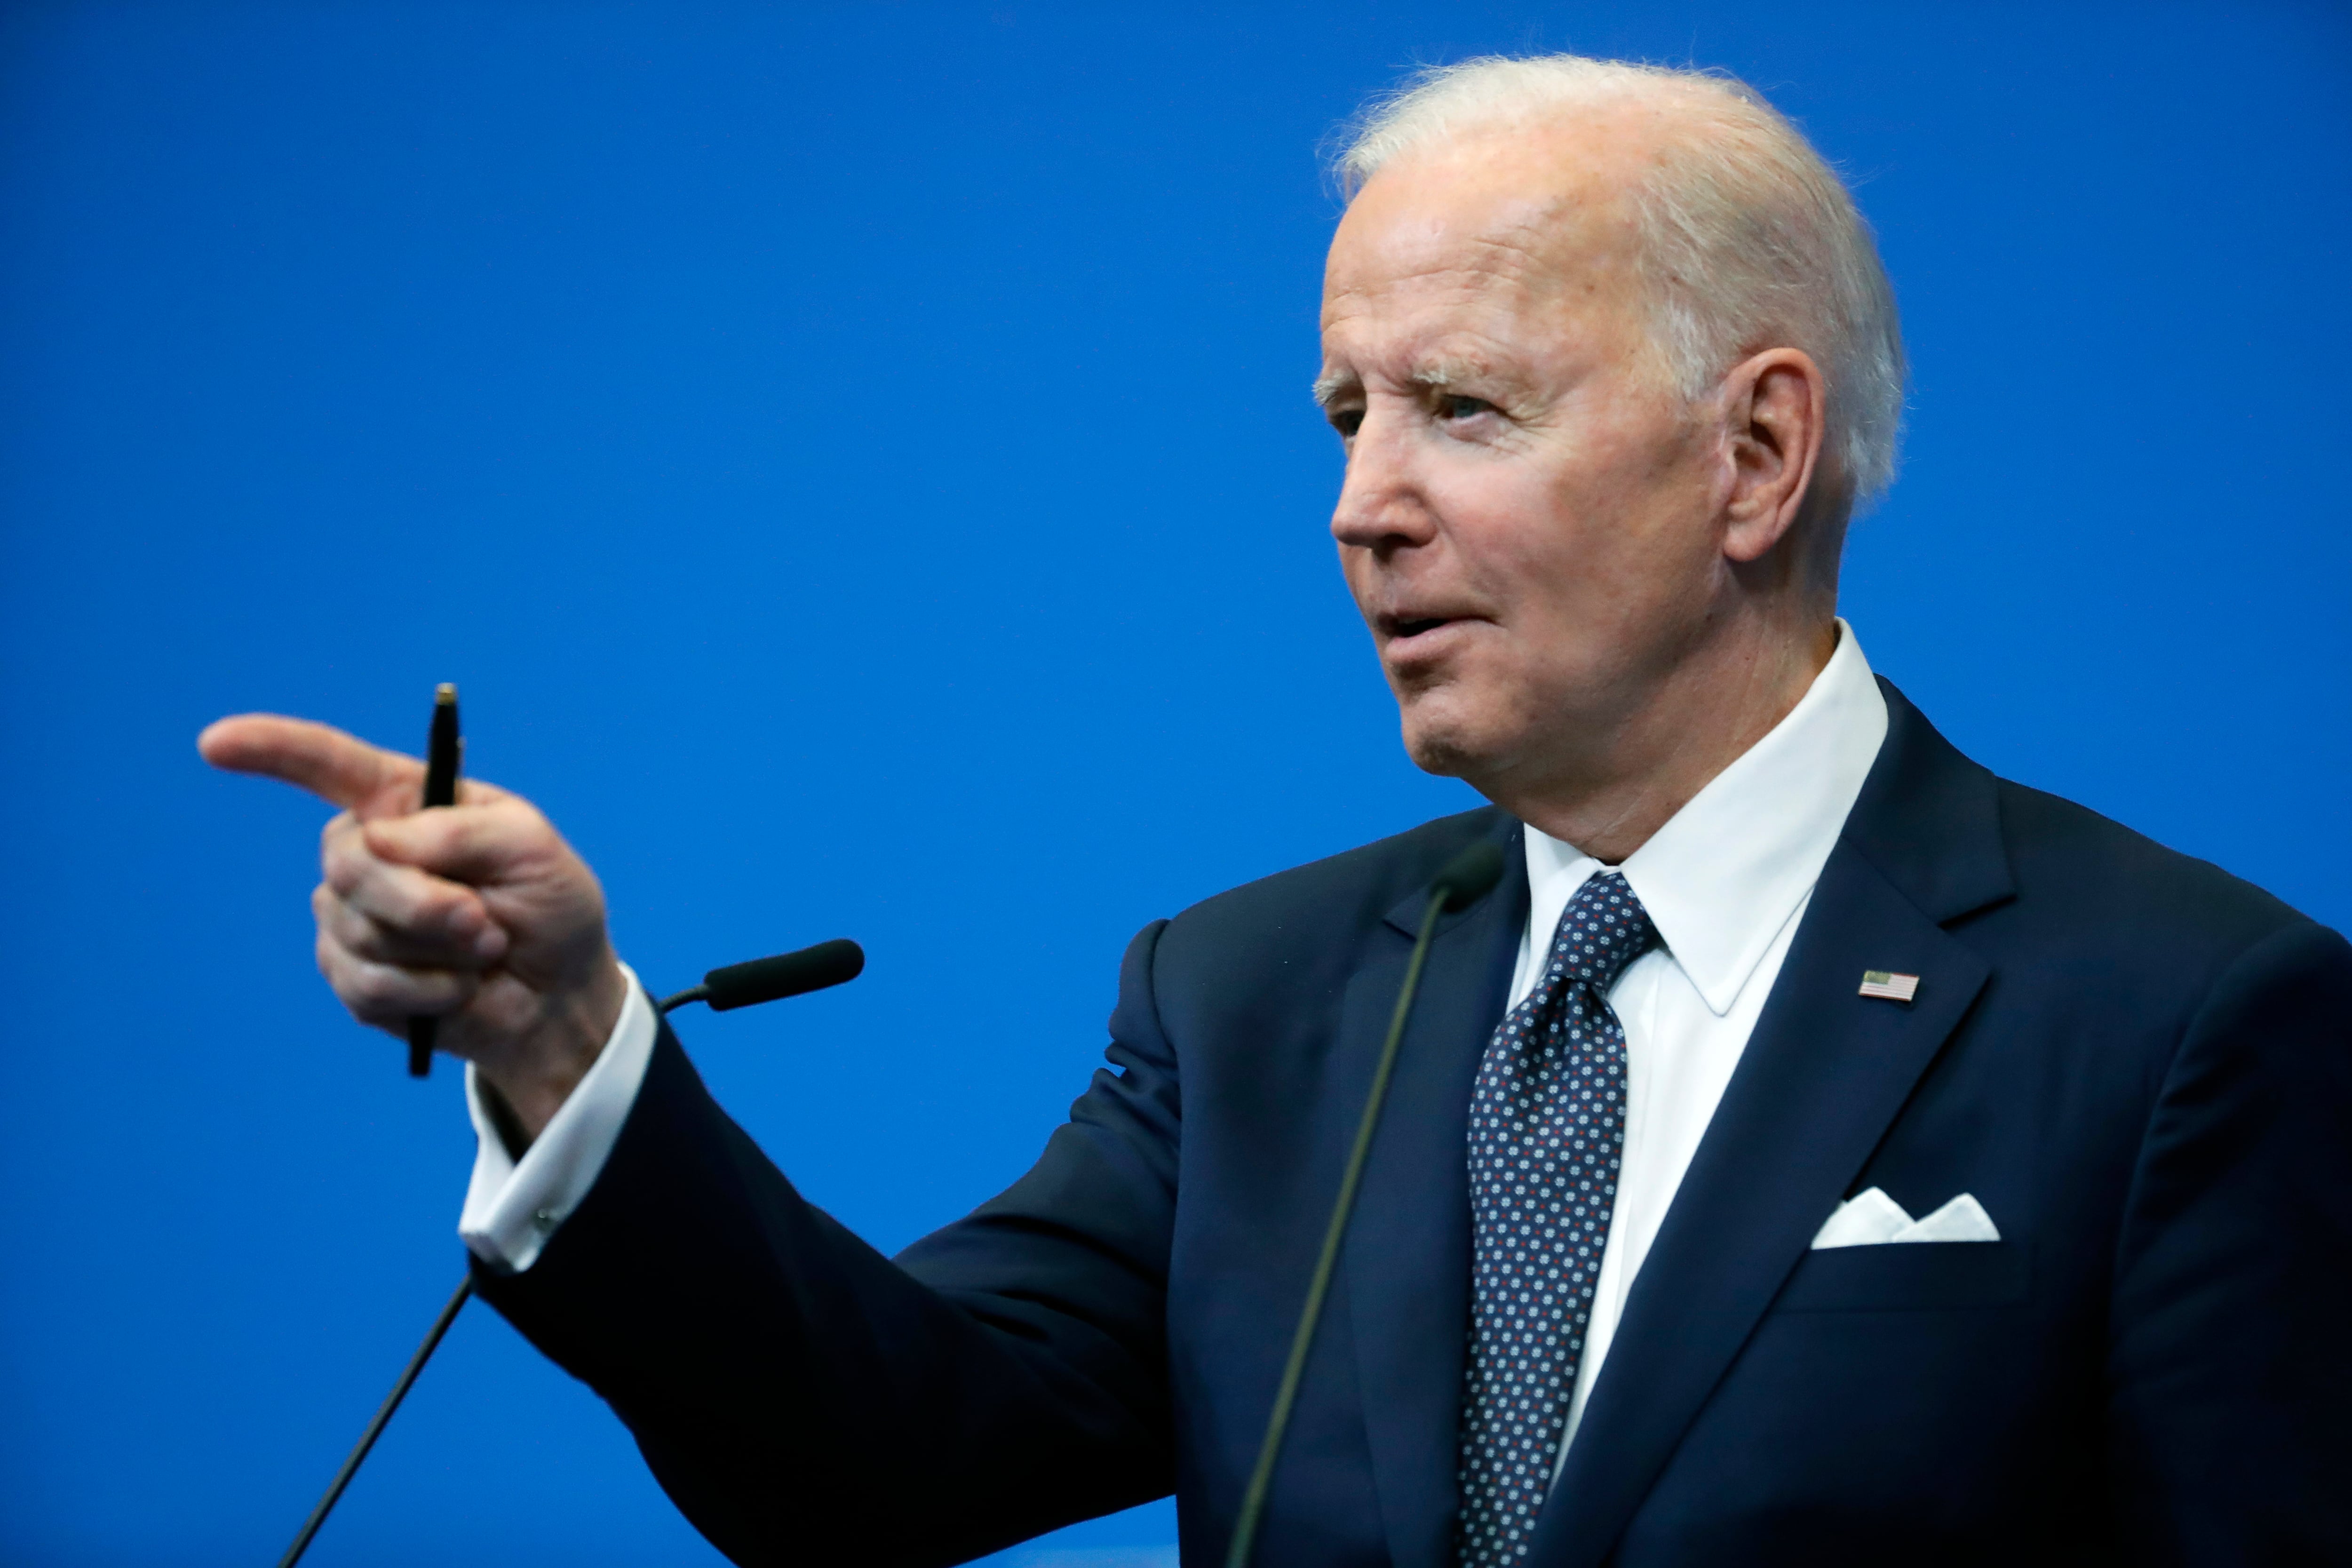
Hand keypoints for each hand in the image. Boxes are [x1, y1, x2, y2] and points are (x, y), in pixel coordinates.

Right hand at [199, 714, 625, 1137]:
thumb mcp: (532, 847)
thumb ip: (463, 830)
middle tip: (483, 922)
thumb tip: (381, 840)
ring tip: (483, 950)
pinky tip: (457, 989)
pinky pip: (365, 984)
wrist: (559, 994)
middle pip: (350, 864)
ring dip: (437, 951)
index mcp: (407, 803)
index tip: (216, 743)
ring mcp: (351, 915)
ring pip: (357, 929)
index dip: (272, 750)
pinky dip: (426, 991)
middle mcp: (369, 852)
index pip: (328, 765)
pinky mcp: (352, 976)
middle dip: (423, 901)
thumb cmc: (550, 905)